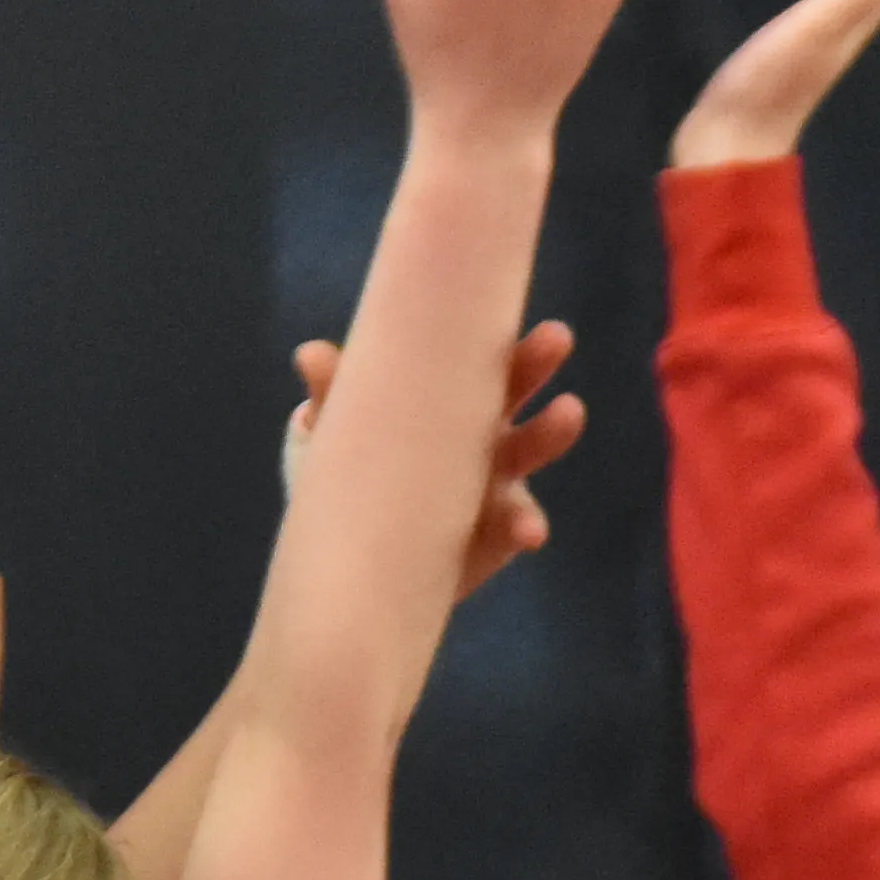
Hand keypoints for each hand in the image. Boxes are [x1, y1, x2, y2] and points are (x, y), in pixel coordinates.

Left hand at [296, 319, 585, 599]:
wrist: (354, 562)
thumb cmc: (356, 482)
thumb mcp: (337, 438)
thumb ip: (332, 398)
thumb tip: (310, 353)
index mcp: (448, 401)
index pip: (482, 361)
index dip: (504, 336)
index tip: (534, 316)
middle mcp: (483, 436)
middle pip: (514, 393)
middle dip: (535, 365)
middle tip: (556, 338)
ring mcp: (495, 486)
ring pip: (527, 454)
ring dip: (548, 434)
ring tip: (569, 413)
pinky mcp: (495, 536)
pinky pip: (516, 528)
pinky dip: (525, 526)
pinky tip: (529, 532)